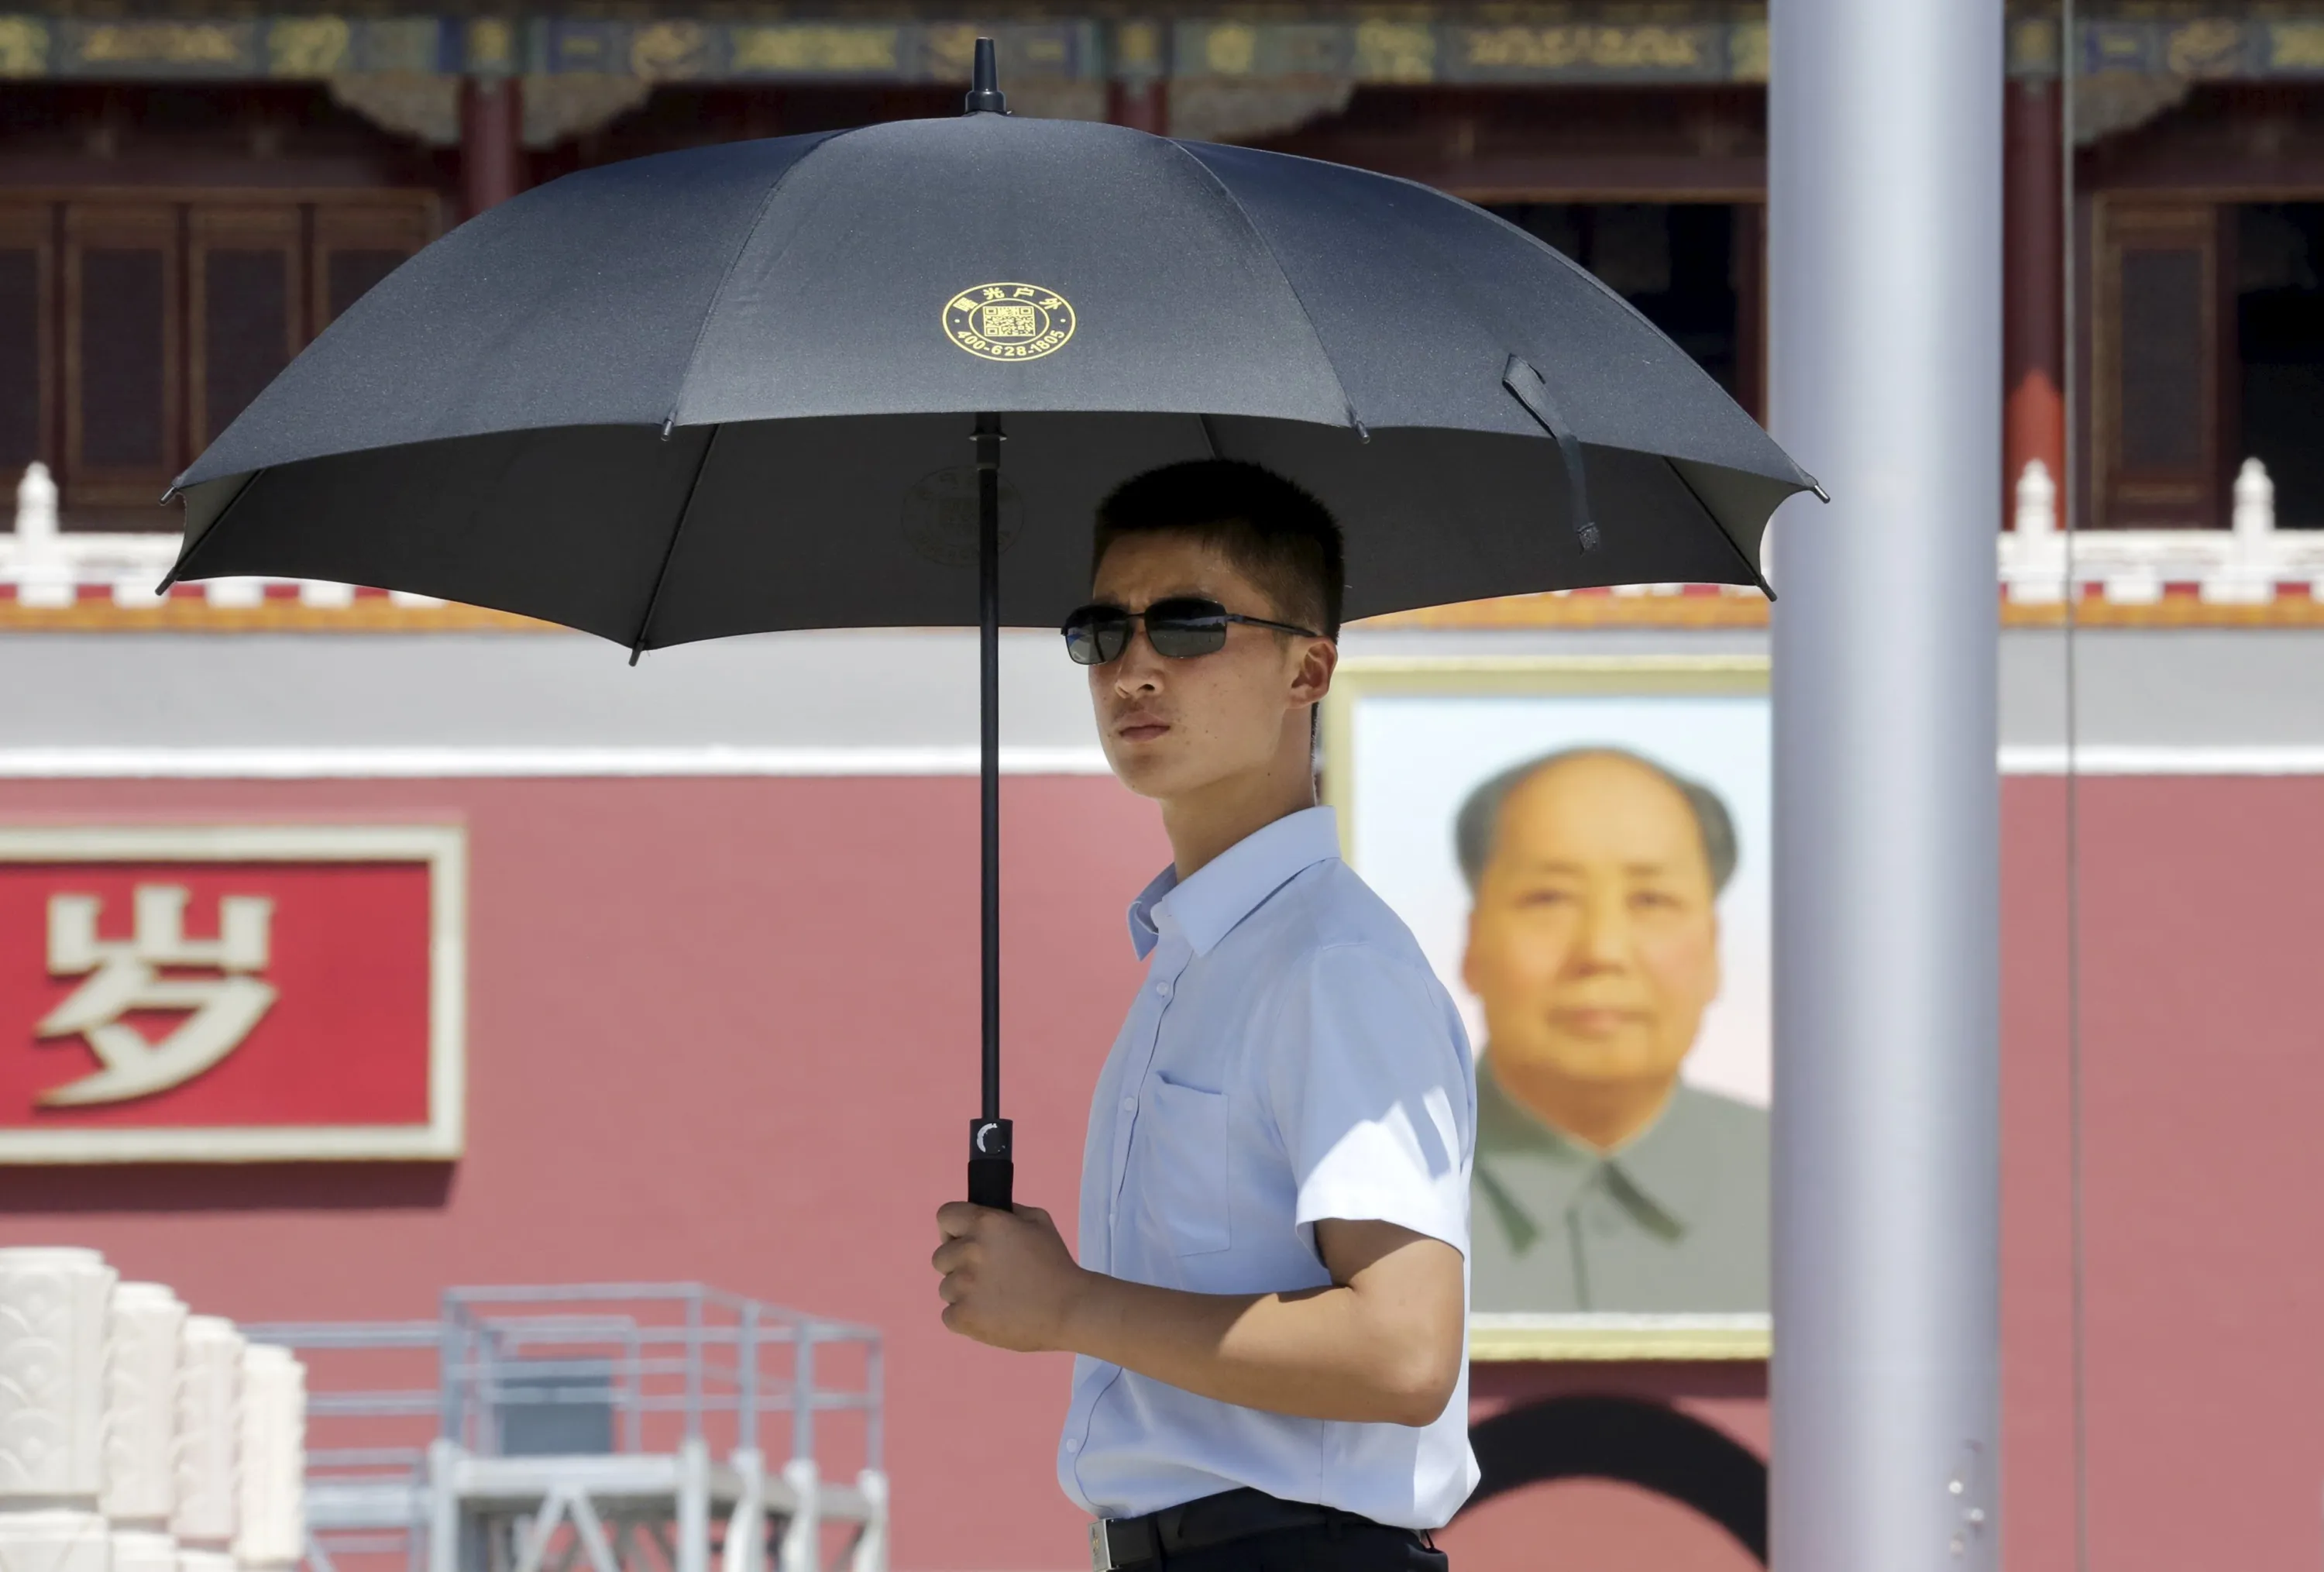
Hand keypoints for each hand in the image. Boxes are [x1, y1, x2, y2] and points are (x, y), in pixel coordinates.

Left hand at [933, 1201, 1087, 1351]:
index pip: (945, 1216)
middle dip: (958, 1264)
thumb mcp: (1038, 1221)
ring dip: (963, 1292)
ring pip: (945, 1288)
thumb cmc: (1056, 1264)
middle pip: (940, 1257)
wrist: (1070, 1310)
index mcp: (986, 1224)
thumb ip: (1007, 1212)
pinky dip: (965, 1317)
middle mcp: (969, 1251)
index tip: (962, 1239)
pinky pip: (949, 1314)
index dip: (953, 1228)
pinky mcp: (962, 1317)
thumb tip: (984, 1212)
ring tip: (994, 1298)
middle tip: (987, 1274)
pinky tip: (990, 1315)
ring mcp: (963, 1286)